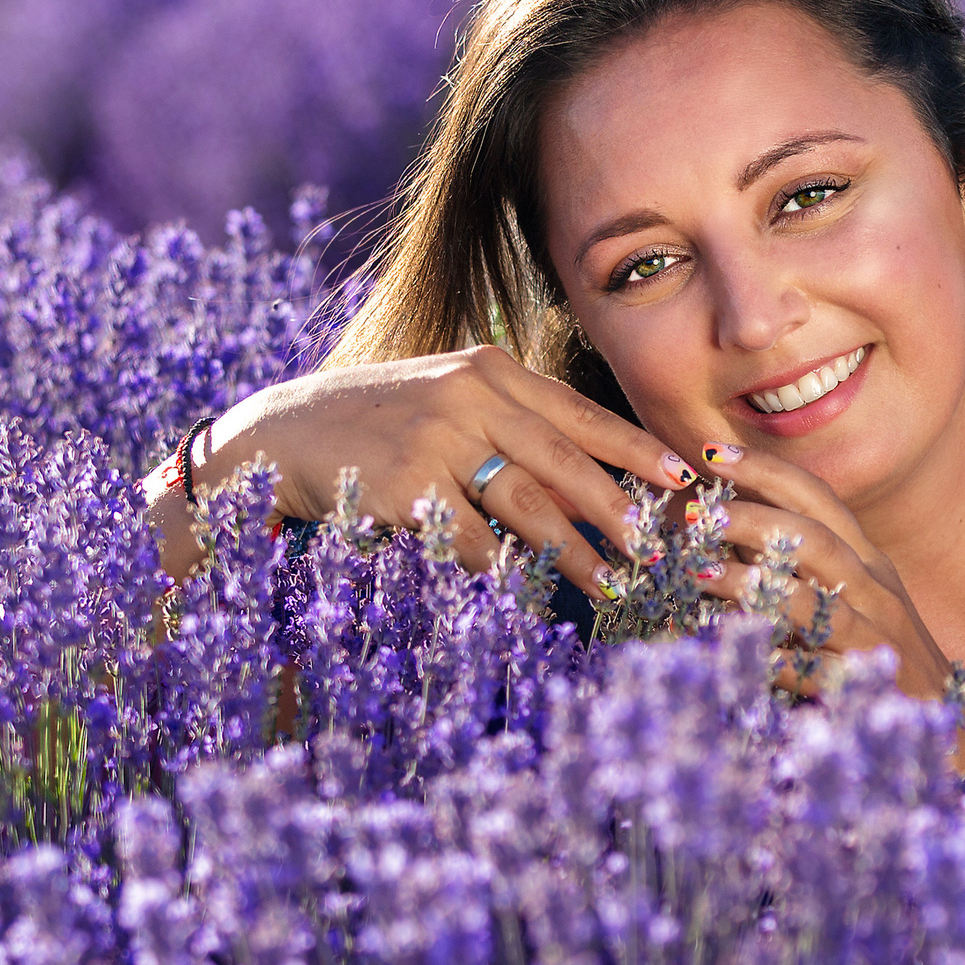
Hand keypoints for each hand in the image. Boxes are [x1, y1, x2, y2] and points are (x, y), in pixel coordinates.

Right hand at [176, 346, 699, 597]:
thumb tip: (586, 481)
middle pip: (564, 463)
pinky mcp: (405, 487)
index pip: (579, 411)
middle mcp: (468, 397)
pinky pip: (471, 542)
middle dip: (619, 511)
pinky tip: (530, 594)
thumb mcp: (444, 400)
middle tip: (659, 549)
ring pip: (527, 509)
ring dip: (575, 555)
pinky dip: (503, 572)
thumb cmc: (375, 423)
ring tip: (611, 586)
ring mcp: (436, 440)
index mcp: (487, 369)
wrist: (281, 434)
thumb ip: (509, 427)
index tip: (683, 478)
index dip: (636, 448)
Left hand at [684, 443, 964, 770]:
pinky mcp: (866, 687)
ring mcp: (874, 638)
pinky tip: (734, 649)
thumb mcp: (850, 599)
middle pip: (815, 539)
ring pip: (812, 601)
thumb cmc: (882, 654)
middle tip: (699, 514)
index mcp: (868, 561)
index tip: (714, 452)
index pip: (819, 499)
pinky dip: (774, 658)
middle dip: (753, 520)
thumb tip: (729, 529)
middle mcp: (875, 591)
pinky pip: (814, 669)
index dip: (767, 471)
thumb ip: (800, 566)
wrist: (948, 726)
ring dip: (751, 584)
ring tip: (700, 573)